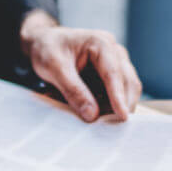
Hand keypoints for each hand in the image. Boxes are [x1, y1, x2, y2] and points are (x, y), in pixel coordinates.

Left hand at [20, 11, 141, 121]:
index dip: (118, 96)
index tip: (122, 116)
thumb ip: (73, 90)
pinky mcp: (112, 76)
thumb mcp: (54, 68)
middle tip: (109, 127)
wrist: (44, 43)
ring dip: (116, 107)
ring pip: (127, 90)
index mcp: (101, 43)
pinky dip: (110, 106)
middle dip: (121, 105)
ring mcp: (116, 64)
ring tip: (99, 121)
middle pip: (128, 82)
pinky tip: (97, 114)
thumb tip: (92, 114)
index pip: (114, 73)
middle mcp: (114, 52)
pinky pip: (117, 94)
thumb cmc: (48, 49)